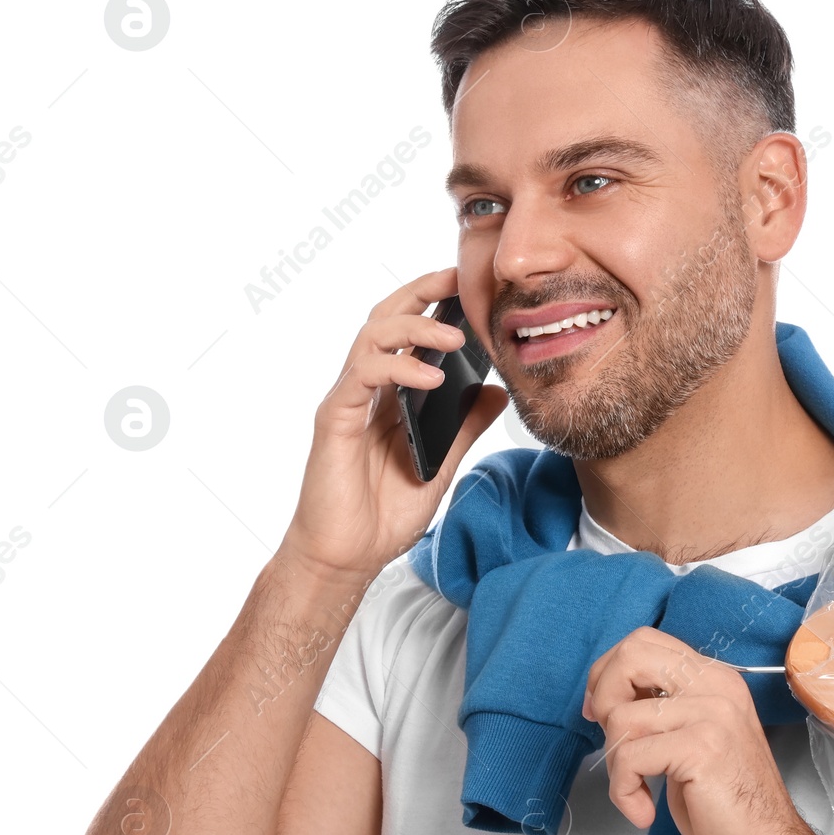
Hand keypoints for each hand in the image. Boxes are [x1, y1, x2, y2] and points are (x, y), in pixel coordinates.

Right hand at [278, 267, 507, 583]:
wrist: (348, 556)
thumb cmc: (384, 512)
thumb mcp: (443, 463)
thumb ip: (465, 425)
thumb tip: (498, 391)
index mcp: (390, 394)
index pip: (408, 332)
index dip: (432, 301)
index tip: (468, 284)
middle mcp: (366, 388)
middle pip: (385, 317)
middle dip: (420, 291)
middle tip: (458, 278)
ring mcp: (349, 400)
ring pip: (372, 336)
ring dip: (415, 328)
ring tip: (456, 336)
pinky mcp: (336, 419)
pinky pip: (364, 376)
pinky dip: (398, 369)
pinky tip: (431, 377)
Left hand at [582, 629, 833, 834]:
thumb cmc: (726, 807)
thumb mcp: (693, 740)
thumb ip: (662, 709)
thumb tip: (605, 697)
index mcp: (715, 679)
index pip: (644, 642)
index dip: (608, 673)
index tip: (602, 713)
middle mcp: (717, 686)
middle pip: (630, 656)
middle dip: (603, 700)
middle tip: (613, 744)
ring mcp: (712, 714)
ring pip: (621, 717)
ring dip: (616, 765)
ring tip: (639, 791)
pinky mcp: (701, 748)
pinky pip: (628, 758)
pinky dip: (624, 793)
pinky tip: (645, 812)